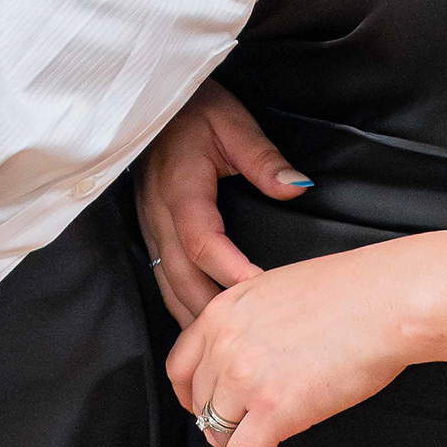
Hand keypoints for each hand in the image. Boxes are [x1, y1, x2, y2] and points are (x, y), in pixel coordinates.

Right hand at [135, 82, 307, 325]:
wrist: (155, 98)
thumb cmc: (196, 108)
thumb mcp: (232, 122)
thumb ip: (264, 158)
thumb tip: (297, 188)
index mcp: (180, 188)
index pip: (202, 241)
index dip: (229, 270)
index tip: (260, 290)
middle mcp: (158, 214)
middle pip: (180, 275)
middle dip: (210, 311)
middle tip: (245, 340)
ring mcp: (149, 224)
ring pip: (166, 282)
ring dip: (192, 315)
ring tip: (222, 348)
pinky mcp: (150, 228)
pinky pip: (161, 274)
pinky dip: (180, 302)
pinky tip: (200, 322)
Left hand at [162, 238, 421, 446]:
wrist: (385, 301)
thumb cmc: (349, 291)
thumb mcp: (276, 288)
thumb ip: (250, 318)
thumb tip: (251, 343)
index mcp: (223, 312)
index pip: (180, 364)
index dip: (189, 392)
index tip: (199, 404)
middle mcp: (225, 344)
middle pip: (199, 400)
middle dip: (215, 418)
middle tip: (234, 428)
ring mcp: (246, 378)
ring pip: (217, 430)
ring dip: (231, 443)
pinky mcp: (275, 410)